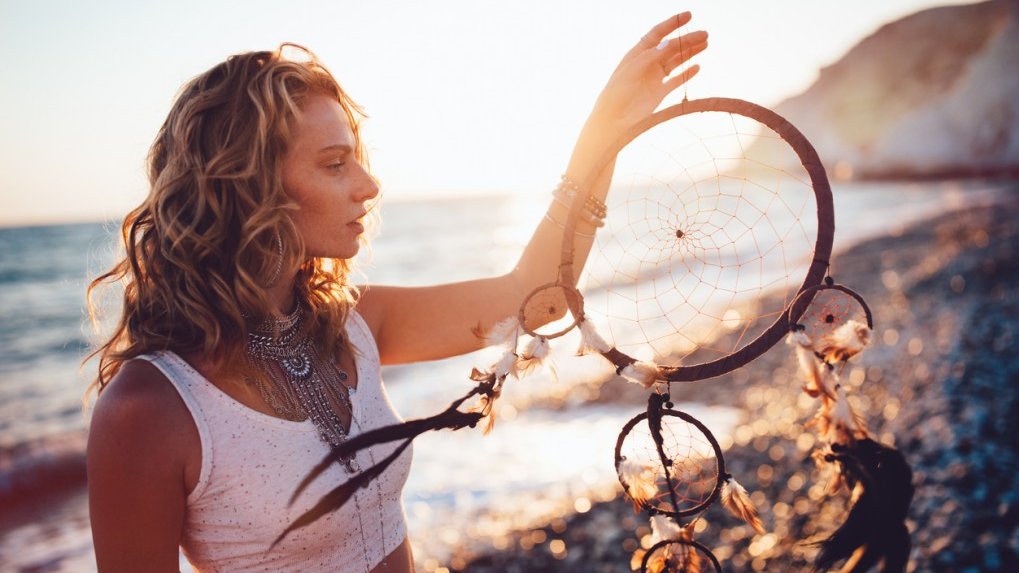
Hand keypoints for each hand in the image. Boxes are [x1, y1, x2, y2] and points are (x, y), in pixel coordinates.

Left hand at [586, 12, 707, 140]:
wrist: (614, 120)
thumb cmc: (617, 93)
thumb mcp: (632, 70)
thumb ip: (651, 56)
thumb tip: (669, 42)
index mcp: (638, 54)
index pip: (657, 34)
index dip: (673, 23)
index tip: (688, 15)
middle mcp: (647, 64)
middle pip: (671, 47)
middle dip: (687, 39)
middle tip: (705, 34)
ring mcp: (654, 78)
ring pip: (676, 61)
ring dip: (690, 53)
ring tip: (705, 44)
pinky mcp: (659, 93)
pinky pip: (676, 80)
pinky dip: (687, 74)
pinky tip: (697, 67)